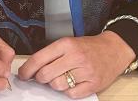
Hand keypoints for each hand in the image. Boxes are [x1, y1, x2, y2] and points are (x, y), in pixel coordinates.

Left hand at [18, 31, 135, 97]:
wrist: (114, 49)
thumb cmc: (89, 47)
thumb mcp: (68, 43)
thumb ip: (51, 54)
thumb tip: (32, 68)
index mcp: (66, 44)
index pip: (39, 59)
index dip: (27, 69)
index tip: (22, 74)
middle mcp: (75, 57)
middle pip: (45, 75)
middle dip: (39, 78)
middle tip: (41, 77)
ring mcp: (85, 72)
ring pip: (57, 85)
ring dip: (54, 84)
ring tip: (61, 77)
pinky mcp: (93, 84)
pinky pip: (71, 94)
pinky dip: (68, 91)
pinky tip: (71, 83)